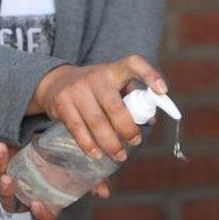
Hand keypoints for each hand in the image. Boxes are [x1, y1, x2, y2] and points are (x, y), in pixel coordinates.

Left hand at [0, 141, 113, 219]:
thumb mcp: (81, 173)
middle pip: (12, 204)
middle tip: (9, 180)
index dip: (39, 214)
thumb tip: (105, 193)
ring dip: (0, 169)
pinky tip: (2, 145)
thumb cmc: (69, 163)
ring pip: (2, 182)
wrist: (55, 143)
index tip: (38, 203)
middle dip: (7, 194)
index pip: (42, 217)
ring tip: (2, 154)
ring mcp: (15, 180)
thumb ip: (93, 183)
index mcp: (46, 201)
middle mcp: (27, 194)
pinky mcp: (7, 164)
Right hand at [28, 54, 166, 161]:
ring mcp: (77, 90)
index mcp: (114, 70)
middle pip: (115, 106)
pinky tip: (97, 154)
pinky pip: (78, 128)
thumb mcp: (113, 85)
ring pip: (97, 121)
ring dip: (111, 143)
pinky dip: (89, 144)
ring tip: (120, 155)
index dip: (149, 75)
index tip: (163, 91)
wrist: (55, 82)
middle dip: (128, 129)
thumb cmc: (96, 88)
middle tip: (136, 142)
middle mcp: (96, 77)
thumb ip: (132, 99)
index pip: (133, 64)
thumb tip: (151, 120)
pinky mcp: (62, 104)